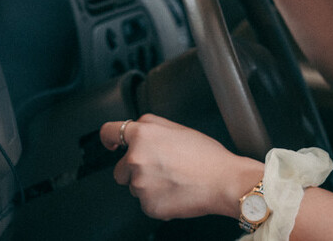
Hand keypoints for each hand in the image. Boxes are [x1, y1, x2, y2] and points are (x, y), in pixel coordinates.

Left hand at [104, 114, 262, 220]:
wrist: (223, 181)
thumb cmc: (206, 155)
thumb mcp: (178, 128)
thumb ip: (151, 125)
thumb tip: (135, 128)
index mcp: (142, 135)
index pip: (109, 132)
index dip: (109, 139)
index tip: (110, 144)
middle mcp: (136, 159)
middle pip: (120, 168)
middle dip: (134, 169)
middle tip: (161, 168)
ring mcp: (140, 185)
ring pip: (134, 187)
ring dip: (147, 185)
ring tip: (173, 179)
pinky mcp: (148, 206)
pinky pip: (146, 203)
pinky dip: (157, 200)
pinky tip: (176, 192)